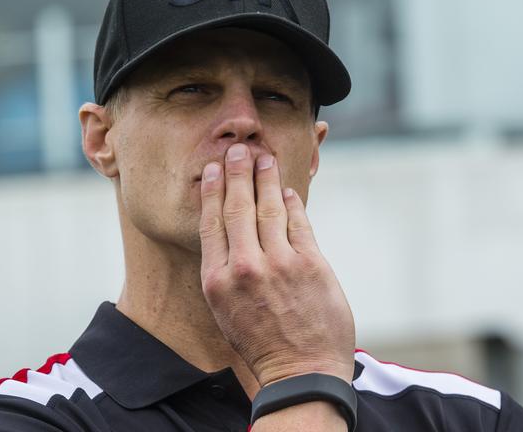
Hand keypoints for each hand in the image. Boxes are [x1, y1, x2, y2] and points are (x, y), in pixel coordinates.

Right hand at [198, 143, 354, 386]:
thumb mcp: (227, 312)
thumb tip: (233, 236)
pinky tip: (287, 191)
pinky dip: (292, 204)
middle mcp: (245, 267)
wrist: (302, 372)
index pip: (212, 223)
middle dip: (237, 174)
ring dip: (266, 179)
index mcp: (218, 281)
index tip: (212, 170)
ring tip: (262, 158)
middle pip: (238, 208)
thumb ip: (226, 272)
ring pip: (269, 209)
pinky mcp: (311, 265)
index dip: (212, 191)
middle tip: (237, 150)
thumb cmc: (261, 344)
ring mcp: (280, 264)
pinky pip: (299, 224)